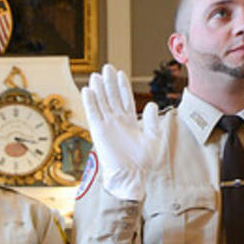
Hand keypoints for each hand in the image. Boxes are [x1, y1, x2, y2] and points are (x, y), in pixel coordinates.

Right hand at [81, 64, 158, 201]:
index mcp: (131, 122)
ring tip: (96, 75)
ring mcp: (107, 126)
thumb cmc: (145, 162)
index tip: (120, 74)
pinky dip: (90, 102)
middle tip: (106, 68)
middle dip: (109, 83)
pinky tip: (88, 90)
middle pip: (112, 97)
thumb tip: (150, 105)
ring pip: (102, 103)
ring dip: (99, 89)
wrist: (133, 176)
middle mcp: (118, 122)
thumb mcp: (155, 138)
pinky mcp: (99, 131)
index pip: (125, 100)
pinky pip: (93, 113)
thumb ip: (151, 121)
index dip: (122, 86)